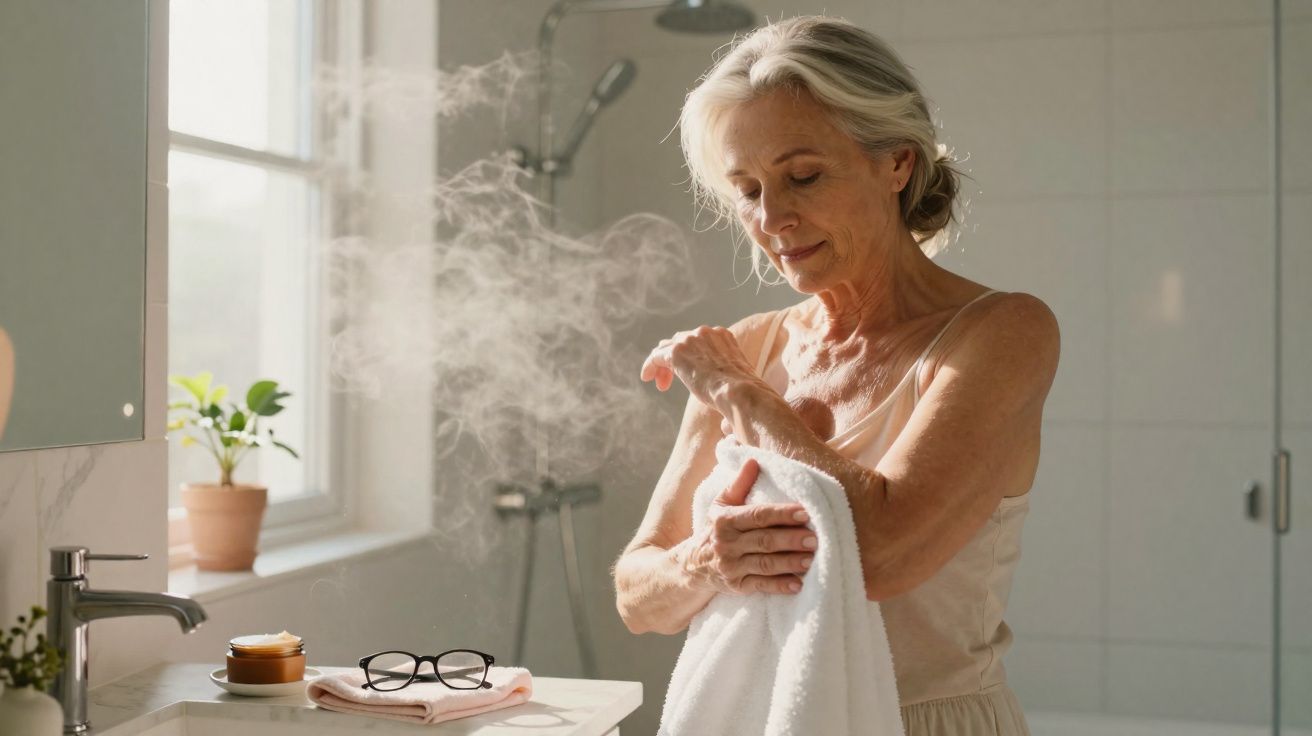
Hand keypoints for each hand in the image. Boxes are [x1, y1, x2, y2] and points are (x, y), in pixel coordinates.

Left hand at [640, 325, 757, 409]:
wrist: (740, 393)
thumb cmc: (742, 398)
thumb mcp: (737, 386)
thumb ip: (728, 392)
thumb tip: (727, 428)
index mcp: (723, 337)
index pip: (697, 340)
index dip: (689, 358)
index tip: (688, 377)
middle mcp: (706, 333)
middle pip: (680, 341)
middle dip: (674, 361)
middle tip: (669, 383)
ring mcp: (690, 340)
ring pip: (666, 348)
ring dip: (662, 366)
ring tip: (661, 385)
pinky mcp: (676, 352)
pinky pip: (656, 356)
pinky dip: (650, 365)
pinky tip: (646, 378)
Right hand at [679, 458, 817, 595]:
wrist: (692, 565)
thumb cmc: (714, 529)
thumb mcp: (721, 504)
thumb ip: (739, 484)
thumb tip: (754, 461)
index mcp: (725, 520)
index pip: (757, 515)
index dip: (782, 514)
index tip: (805, 513)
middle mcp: (727, 544)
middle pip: (764, 541)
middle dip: (791, 539)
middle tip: (815, 538)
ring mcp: (732, 567)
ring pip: (765, 565)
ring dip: (789, 562)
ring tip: (811, 559)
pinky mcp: (737, 586)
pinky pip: (761, 586)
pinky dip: (780, 586)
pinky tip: (798, 584)